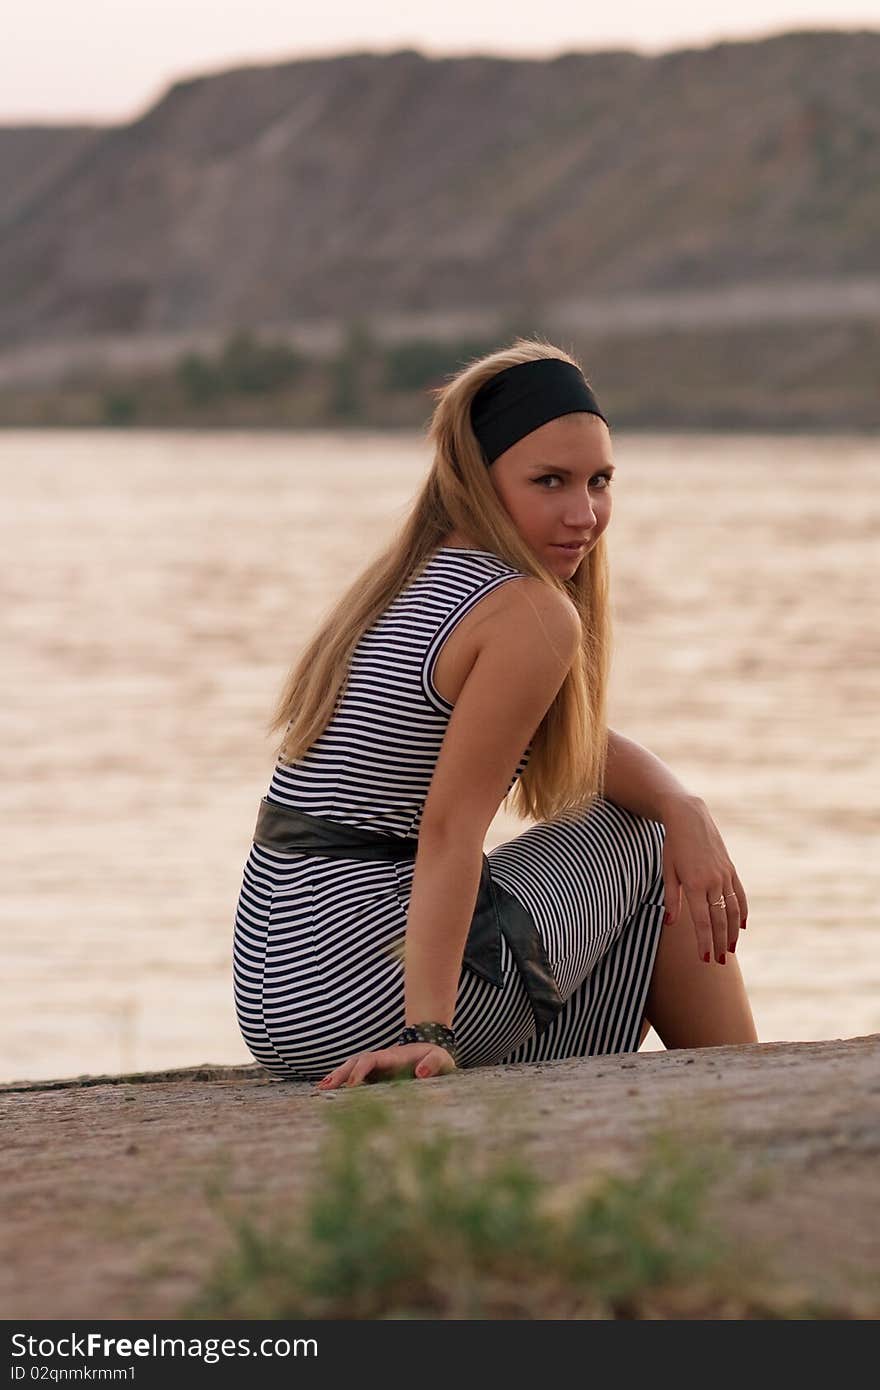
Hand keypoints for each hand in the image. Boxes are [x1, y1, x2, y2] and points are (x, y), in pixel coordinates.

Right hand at [314, 1042, 456, 1089]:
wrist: (434, 1052)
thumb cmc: (437, 1058)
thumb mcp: (440, 1060)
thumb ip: (432, 1064)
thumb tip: (420, 1073)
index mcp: (393, 1056)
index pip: (371, 1060)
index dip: (360, 1071)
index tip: (351, 1086)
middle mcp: (381, 1060)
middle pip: (355, 1062)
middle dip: (340, 1073)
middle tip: (324, 1087)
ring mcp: (377, 1067)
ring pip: (352, 1068)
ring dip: (337, 1076)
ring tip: (320, 1089)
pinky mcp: (376, 1075)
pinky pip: (356, 1077)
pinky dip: (342, 1082)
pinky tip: (330, 1091)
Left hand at [661, 796, 748, 964]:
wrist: (689, 817)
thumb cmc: (673, 845)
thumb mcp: (668, 871)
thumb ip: (671, 898)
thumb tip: (671, 923)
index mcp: (694, 884)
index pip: (701, 921)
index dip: (704, 942)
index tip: (705, 959)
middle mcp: (712, 881)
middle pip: (719, 920)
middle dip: (719, 943)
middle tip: (720, 963)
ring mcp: (724, 875)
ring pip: (732, 910)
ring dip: (732, 932)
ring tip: (731, 950)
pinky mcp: (730, 869)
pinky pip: (739, 895)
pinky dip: (742, 912)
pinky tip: (742, 927)